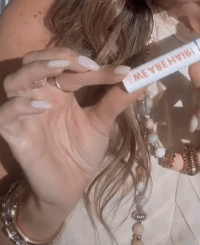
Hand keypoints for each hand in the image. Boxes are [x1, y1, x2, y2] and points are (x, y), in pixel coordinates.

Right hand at [0, 48, 140, 212]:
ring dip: (36, 70)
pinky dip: (20, 105)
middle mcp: (39, 96)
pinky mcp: (14, 135)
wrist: (69, 188)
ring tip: (62, 71)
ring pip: (14, 80)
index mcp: (60, 91)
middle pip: (34, 60)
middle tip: (86, 65)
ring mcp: (24, 115)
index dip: (91, 64)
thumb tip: (141, 80)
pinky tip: (43, 106)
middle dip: (57, 55)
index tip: (122, 72)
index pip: (68, 65)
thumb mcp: (102, 124)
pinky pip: (5, 114)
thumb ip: (116, 101)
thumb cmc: (81, 153)